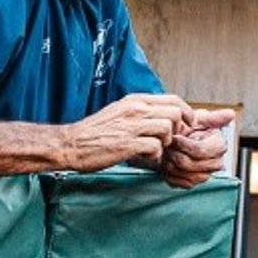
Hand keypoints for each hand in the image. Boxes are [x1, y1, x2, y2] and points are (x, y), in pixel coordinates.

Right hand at [54, 93, 186, 171]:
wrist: (71, 144)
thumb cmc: (95, 131)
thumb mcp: (120, 112)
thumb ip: (141, 111)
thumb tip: (163, 116)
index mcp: (135, 100)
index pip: (173, 99)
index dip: (185, 113)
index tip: (185, 124)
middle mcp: (135, 109)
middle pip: (175, 113)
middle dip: (177, 129)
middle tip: (167, 140)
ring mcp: (131, 126)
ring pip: (167, 129)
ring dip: (165, 143)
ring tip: (153, 149)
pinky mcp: (127, 144)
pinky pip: (156, 147)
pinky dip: (155, 156)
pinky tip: (144, 157)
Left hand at [160, 107, 237, 188]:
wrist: (177, 138)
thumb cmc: (189, 127)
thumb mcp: (200, 118)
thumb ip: (214, 117)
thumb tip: (231, 114)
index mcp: (219, 147)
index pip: (200, 151)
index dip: (184, 144)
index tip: (175, 137)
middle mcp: (215, 164)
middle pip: (191, 165)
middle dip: (175, 154)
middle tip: (168, 145)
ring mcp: (204, 175)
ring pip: (185, 175)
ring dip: (171, 163)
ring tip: (167, 152)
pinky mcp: (192, 183)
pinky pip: (179, 183)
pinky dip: (169, 174)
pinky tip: (167, 162)